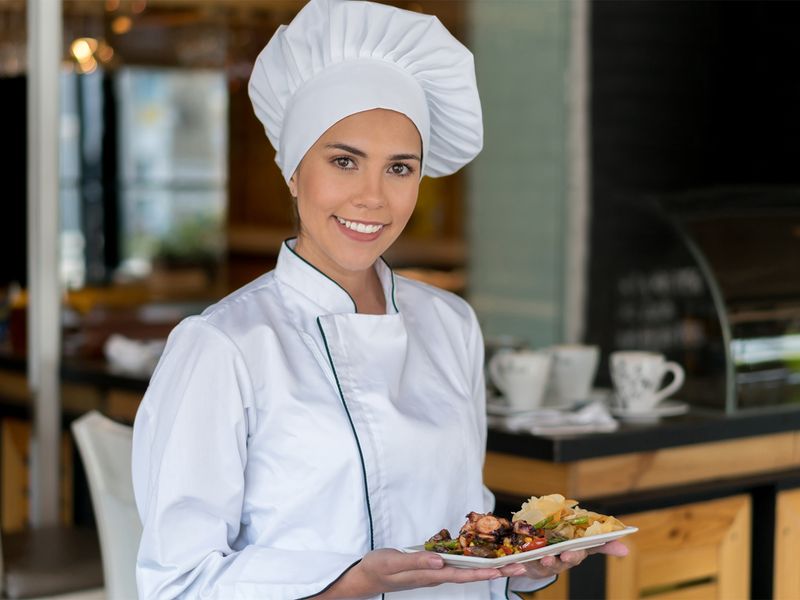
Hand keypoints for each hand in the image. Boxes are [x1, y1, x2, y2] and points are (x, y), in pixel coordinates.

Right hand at [315, 548, 511, 598]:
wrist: (366, 575)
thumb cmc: (378, 567)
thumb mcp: (393, 563)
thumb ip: (416, 562)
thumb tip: (440, 561)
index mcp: (430, 575)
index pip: (463, 574)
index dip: (484, 572)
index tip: (504, 570)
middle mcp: (436, 575)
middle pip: (471, 574)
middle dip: (495, 571)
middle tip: (520, 566)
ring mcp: (434, 572)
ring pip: (466, 570)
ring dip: (487, 567)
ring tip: (508, 562)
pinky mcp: (430, 567)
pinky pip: (456, 565)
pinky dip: (471, 561)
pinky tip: (480, 557)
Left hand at [500, 540, 629, 579]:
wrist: (543, 554)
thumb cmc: (566, 546)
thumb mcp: (583, 542)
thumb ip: (601, 544)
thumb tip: (626, 548)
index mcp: (569, 556)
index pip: (574, 556)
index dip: (572, 555)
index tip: (568, 553)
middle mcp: (555, 563)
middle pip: (554, 564)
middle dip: (552, 561)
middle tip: (549, 558)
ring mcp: (537, 565)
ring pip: (534, 566)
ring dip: (530, 565)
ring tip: (525, 561)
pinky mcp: (522, 566)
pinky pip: (513, 568)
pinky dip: (507, 569)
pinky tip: (502, 567)